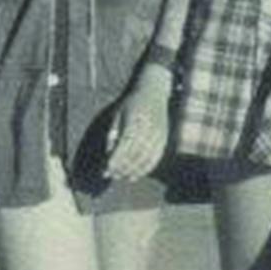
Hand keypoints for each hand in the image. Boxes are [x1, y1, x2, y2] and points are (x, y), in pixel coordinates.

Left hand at [104, 68, 171, 182]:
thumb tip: (108, 153)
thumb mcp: (118, 114)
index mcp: (135, 119)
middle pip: (135, 154)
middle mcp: (148, 128)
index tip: (106, 168)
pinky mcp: (164, 139)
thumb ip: (113, 133)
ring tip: (121, 177)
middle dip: (123, 167)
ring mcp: (158, 134)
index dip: (116, 158)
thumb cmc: (132, 103)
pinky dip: (145, 169)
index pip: (125, 144)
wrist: (154, 92)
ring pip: (145, 159)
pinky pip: (155, 159)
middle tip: (111, 175)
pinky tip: (135, 175)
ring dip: (132, 171)